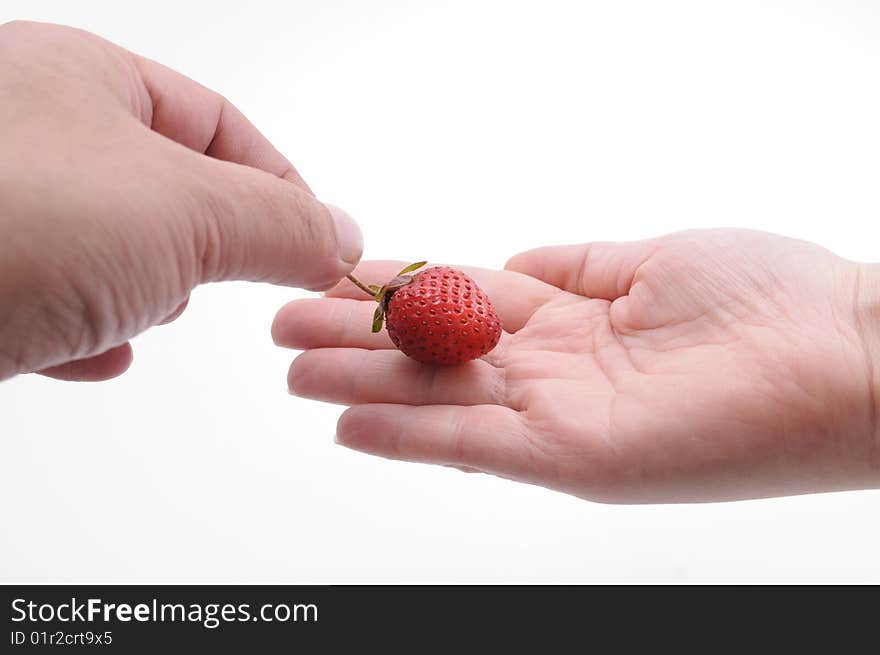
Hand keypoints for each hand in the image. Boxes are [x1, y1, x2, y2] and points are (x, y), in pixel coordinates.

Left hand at [0, 21, 361, 380]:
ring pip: (105, 242)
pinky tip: (91, 353)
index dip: (282, 187)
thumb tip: (344, 242)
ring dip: (141, 288)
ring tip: (140, 314)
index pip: (219, 126)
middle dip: (203, 242)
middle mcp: (27, 126)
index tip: (319, 246)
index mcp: (82, 79)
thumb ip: (282, 224)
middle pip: (162, 183)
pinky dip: (83, 325)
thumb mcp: (186, 214)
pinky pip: (45, 291)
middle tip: (214, 278)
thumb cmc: (13, 224)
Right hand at [273, 229, 879, 501]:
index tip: (339, 273)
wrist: (846, 356)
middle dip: (361, 336)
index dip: (399, 288)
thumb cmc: (766, 295)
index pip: (464, 302)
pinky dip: (410, 433)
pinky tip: (348, 418)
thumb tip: (512, 258)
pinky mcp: (576, 456)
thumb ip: (574, 266)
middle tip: (284, 321)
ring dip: (364, 383)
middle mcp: (555, 371)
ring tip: (292, 366)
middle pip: (439, 351)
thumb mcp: (650, 259)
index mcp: (571, 321)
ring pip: (442, 398)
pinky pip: (477, 443)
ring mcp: (561, 415)